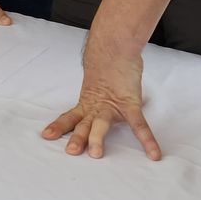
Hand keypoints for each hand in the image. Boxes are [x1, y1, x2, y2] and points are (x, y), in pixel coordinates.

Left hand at [42, 41, 160, 159]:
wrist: (115, 45)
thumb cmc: (108, 64)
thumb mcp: (97, 83)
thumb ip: (97, 94)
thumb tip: (99, 97)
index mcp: (88, 103)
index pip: (70, 117)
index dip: (58, 126)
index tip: (46, 136)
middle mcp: (97, 107)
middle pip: (84, 124)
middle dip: (77, 137)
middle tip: (70, 152)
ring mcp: (113, 106)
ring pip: (102, 124)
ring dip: (97, 138)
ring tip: (95, 154)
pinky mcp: (131, 103)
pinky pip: (139, 125)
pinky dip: (147, 140)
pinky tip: (154, 154)